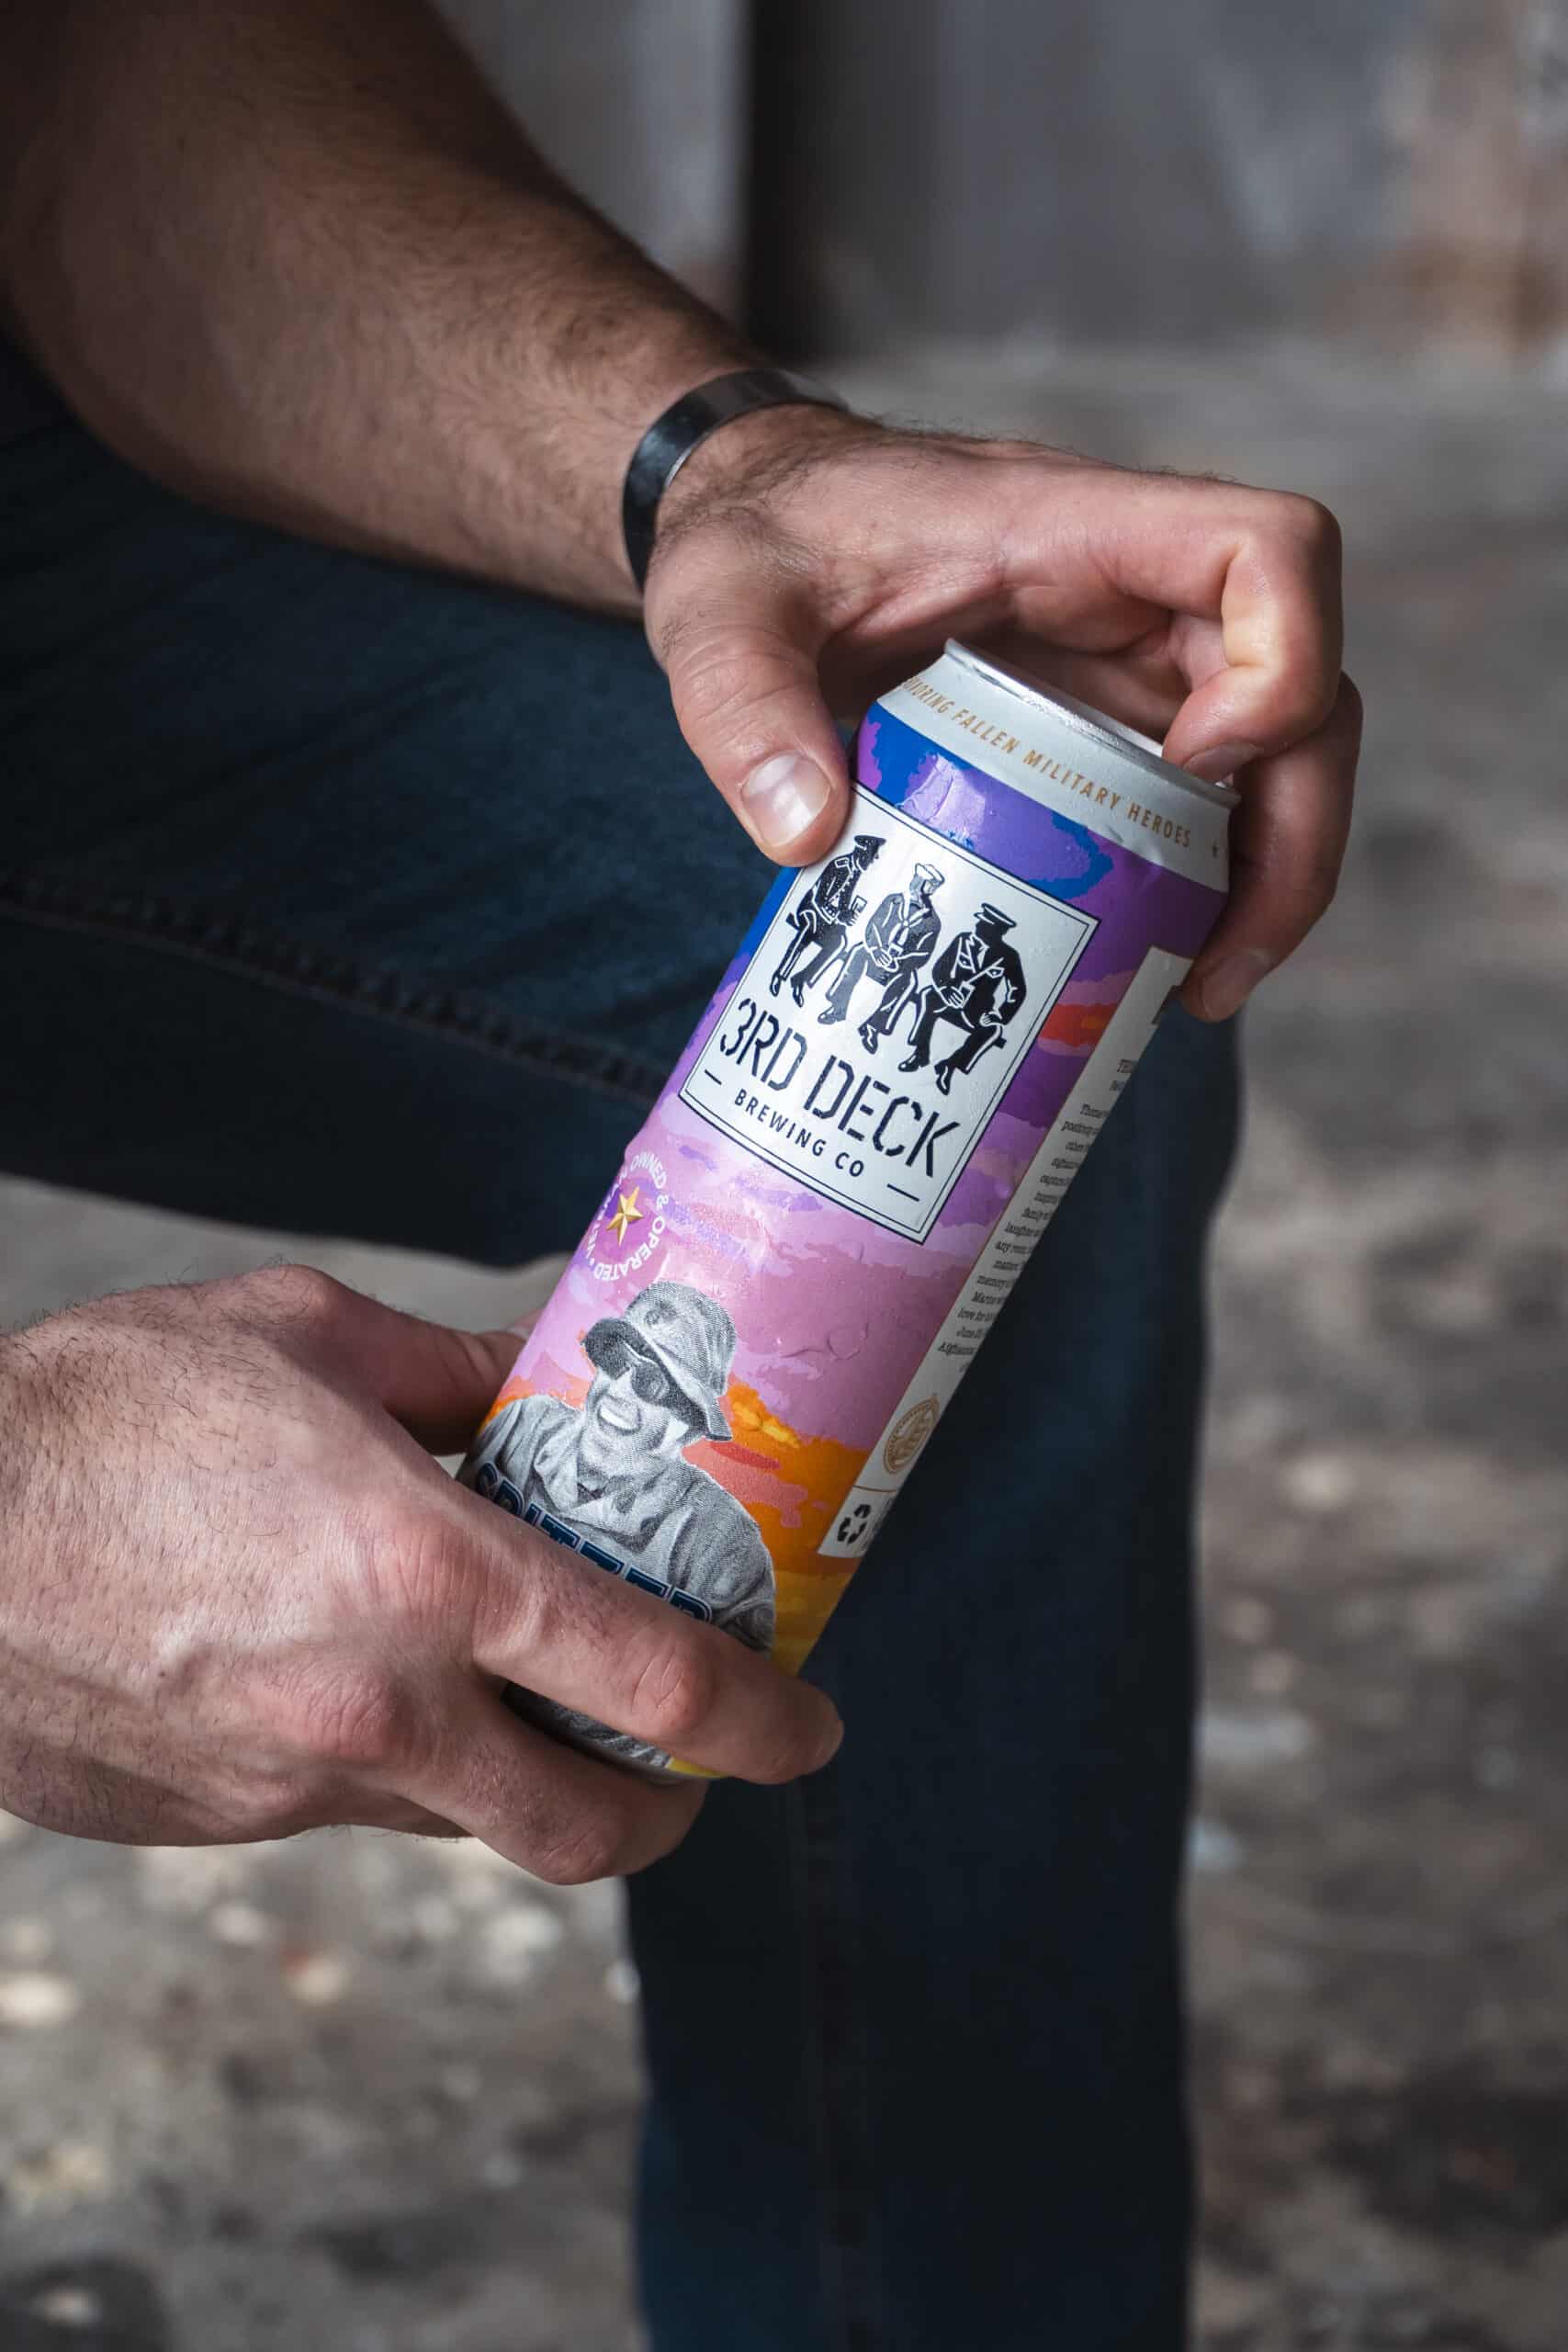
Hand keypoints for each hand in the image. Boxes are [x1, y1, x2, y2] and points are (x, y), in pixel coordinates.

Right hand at [0, 1268, 840, 1875]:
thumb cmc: (102, 1414)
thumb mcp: (303, 1338)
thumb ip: (449, 1369)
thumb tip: (540, 1370)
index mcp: (426, 1575)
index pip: (653, 1684)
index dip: (760, 1722)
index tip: (807, 1730)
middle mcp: (377, 1708)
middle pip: (584, 1826)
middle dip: (667, 1812)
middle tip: (687, 1763)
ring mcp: (289, 1784)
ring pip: (461, 1816)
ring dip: (516, 1771)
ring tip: (508, 1682)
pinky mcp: (215, 1824)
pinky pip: (346, 1805)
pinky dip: (393, 1759)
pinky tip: (349, 1670)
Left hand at [643, 408, 1360, 1022]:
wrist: (750, 530)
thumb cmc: (752, 542)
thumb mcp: (719, 616)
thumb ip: (745, 710)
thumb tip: (804, 836)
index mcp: (1072, 529)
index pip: (1265, 546)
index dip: (1279, 659)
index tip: (1193, 763)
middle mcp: (1131, 592)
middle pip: (1307, 686)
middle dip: (1294, 833)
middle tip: (1218, 970)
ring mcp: (1125, 660)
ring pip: (1272, 754)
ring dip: (1265, 876)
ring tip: (1198, 993)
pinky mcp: (1100, 722)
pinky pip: (1197, 796)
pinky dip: (1199, 880)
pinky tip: (1149, 966)